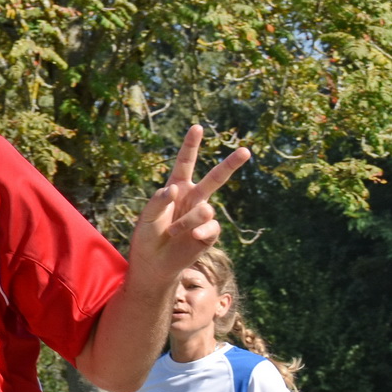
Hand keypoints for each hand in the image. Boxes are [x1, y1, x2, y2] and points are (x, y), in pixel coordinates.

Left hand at [128, 125, 251, 286]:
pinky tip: (190, 237)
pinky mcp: (210, 232)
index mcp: (176, 189)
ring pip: (205, 209)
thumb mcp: (146, 217)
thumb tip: (174, 188)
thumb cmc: (147, 237)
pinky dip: (198, 231)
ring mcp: (203, 215)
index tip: (197, 127)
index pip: (184, 164)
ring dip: (186, 221)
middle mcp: (192, 198)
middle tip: (245, 150)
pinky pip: (211, 226)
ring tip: (172, 232)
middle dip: (230, 164)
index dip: (190, 146)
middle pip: (214, 178)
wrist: (154, 264)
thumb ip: (157, 200)